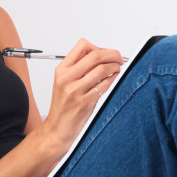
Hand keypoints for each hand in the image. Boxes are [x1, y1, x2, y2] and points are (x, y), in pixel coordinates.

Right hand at [38, 39, 123, 158]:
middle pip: (95, 55)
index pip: (82, 46)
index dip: (98, 47)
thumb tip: (102, 56)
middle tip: (119, 58)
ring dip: (115, 67)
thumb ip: (79, 69)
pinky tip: (114, 80)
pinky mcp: (84, 102)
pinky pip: (104, 85)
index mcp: (62, 70)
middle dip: (112, 54)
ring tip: (117, 69)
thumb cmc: (63, 107)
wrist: (57, 129)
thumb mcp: (64, 83)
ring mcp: (75, 90)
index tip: (106, 53)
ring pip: (102, 69)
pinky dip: (113, 79)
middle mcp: (67, 78)